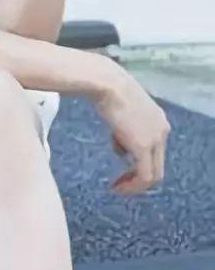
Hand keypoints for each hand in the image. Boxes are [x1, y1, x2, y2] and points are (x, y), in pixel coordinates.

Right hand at [91, 70, 171, 194]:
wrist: (107, 82)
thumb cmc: (108, 90)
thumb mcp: (121, 112)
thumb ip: (126, 131)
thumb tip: (121, 149)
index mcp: (158, 119)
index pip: (155, 150)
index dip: (140, 162)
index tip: (123, 169)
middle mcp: (162, 129)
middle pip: (157, 164)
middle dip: (138, 177)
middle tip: (120, 184)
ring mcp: (155, 139)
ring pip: (152, 174)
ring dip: (134, 184)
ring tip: (117, 187)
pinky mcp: (144, 147)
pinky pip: (144, 176)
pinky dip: (132, 185)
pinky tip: (117, 186)